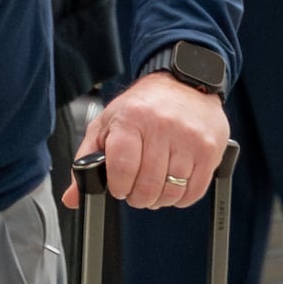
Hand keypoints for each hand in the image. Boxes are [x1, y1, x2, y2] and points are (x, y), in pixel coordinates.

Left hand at [64, 72, 231, 210]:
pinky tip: (173, 185)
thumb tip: (73, 197)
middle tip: (136, 190)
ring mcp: (189, 139)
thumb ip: (87, 160)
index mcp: (131, 119)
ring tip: (154, 187)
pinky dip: (181, 198)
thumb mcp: (107, 124)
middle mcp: (162, 127)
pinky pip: (194, 192)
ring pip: (171, 192)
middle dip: (137, 197)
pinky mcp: (209, 150)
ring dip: (159, 199)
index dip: (118, 186)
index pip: (122, 168)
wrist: (185, 84)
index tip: (119, 187)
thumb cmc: (142, 107)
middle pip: (147, 185)